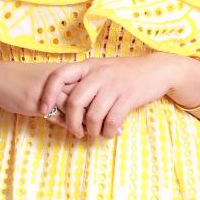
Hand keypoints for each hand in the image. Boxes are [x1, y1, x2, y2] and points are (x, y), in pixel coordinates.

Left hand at [36, 53, 199, 137]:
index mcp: (88, 66)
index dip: (47, 94)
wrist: (157, 70)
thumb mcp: (102, 69)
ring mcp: (113, 86)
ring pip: (92, 115)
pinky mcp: (127, 97)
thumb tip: (61, 99)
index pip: (59, 76)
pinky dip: (107, 131)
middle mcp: (98, 74)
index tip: (43, 109)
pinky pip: (111, 121)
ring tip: (93, 134)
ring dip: (90, 130)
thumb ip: (83, 80)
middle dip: (71, 122)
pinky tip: (108, 133)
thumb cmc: (125, 73)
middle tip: (76, 131)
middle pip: (74, 102)